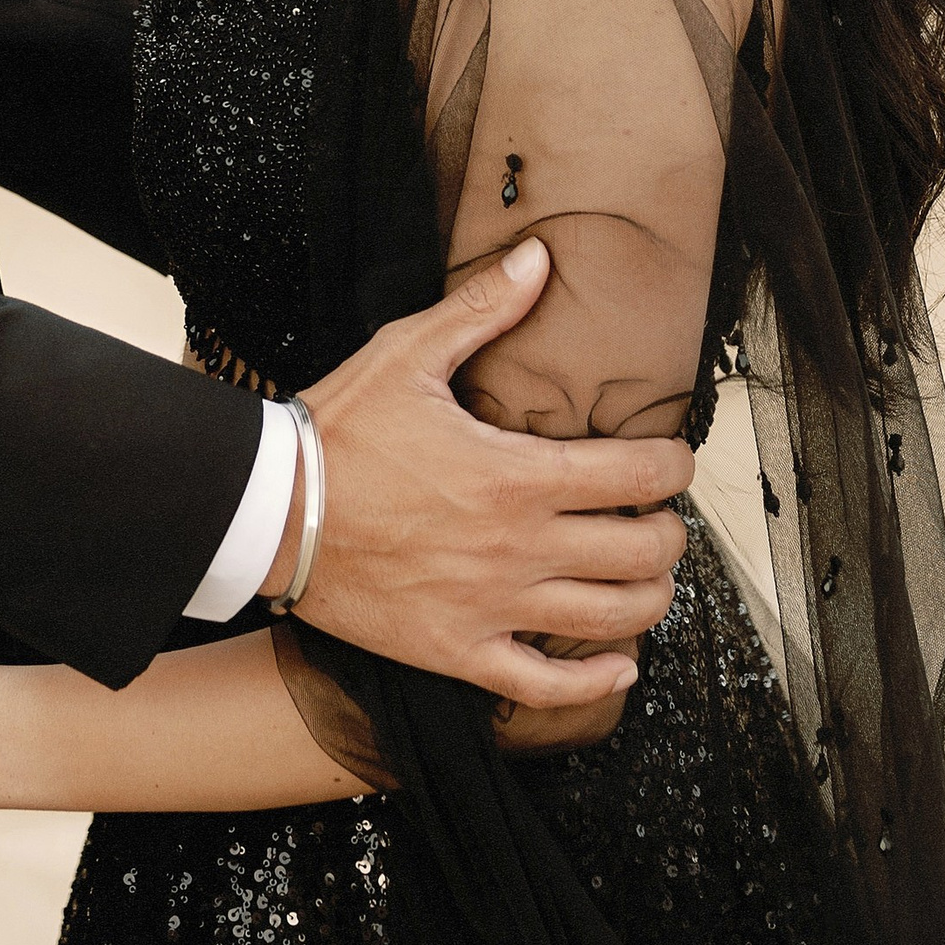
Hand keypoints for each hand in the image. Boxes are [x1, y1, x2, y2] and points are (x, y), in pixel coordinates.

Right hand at [280, 237, 690, 707]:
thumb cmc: (340, 430)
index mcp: (515, 475)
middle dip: (667, 532)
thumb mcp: (408, 354)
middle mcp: (517, 548)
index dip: (672, 465)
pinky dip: (596, 682)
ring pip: (610, 618)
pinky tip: (619, 666)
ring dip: (649, 597)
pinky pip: (547, 686)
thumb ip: (482, 307)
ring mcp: (492, 607)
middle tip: (661, 515)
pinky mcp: (459, 651)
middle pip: (638, 552)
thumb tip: (538, 257)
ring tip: (648, 575)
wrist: (272, 511)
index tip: (673, 458)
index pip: (634, 475)